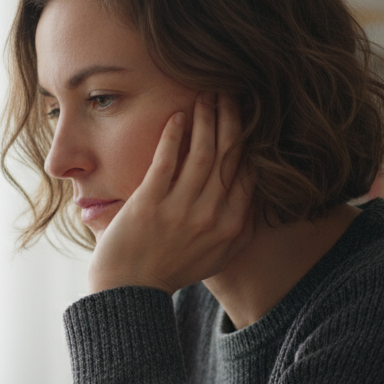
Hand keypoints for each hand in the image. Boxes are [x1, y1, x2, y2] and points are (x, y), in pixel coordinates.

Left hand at [87, 92, 254, 294]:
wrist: (129, 291)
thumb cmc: (170, 271)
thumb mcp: (216, 257)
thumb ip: (239, 229)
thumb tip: (253, 195)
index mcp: (231, 227)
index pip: (248, 173)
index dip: (250, 140)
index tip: (249, 116)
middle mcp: (210, 217)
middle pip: (228, 156)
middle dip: (232, 119)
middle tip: (230, 93)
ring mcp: (180, 210)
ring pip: (201, 153)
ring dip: (206, 119)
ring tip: (207, 95)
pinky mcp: (149, 204)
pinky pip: (167, 160)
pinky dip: (174, 135)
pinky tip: (178, 115)